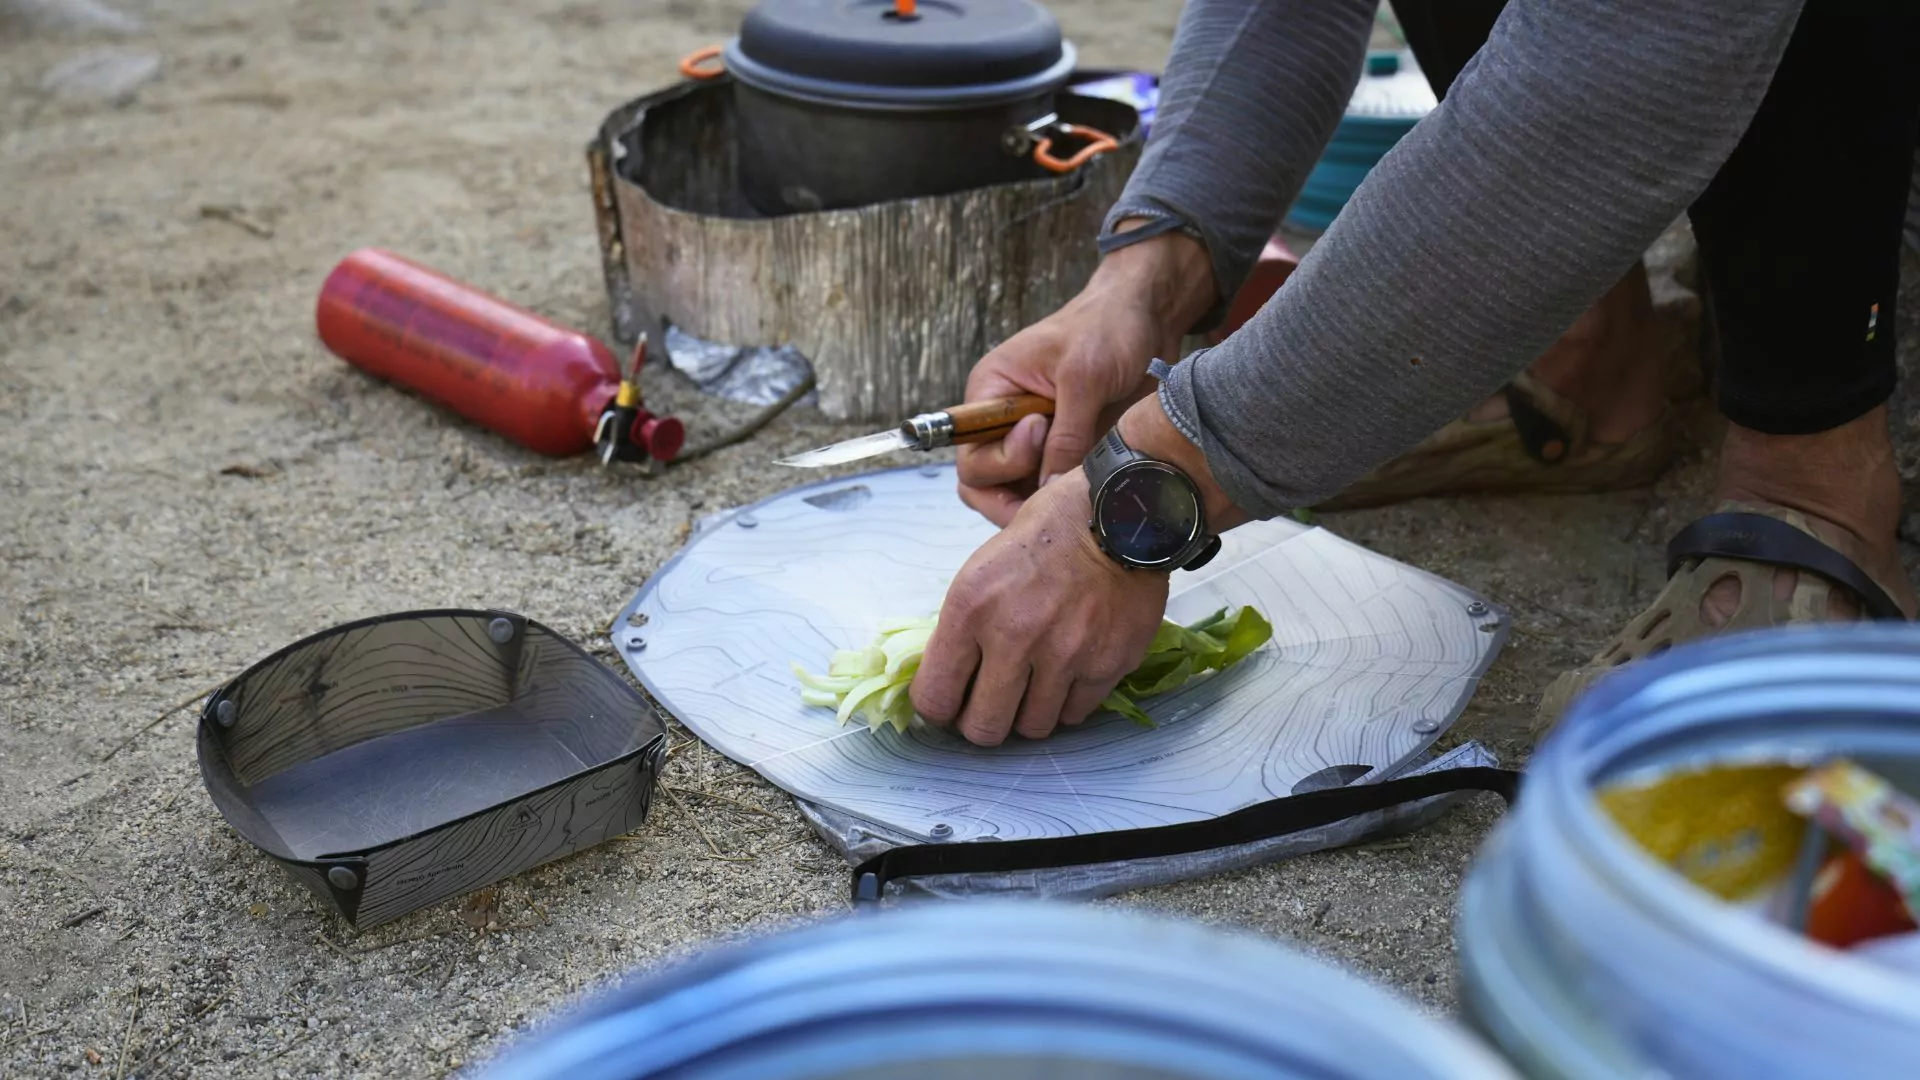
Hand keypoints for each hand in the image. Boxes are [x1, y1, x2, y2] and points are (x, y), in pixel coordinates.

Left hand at [911, 468, 1169, 745]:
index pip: (935, 698)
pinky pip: (1075, 713)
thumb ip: (963, 628)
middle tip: (990, 706)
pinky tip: (1067, 673)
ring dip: (1028, 713)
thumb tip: (949, 680)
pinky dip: (1067, 701)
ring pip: (1032, 728)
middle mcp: (1014, 636)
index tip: (950, 703)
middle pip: (983, 730)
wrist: (1118, 515)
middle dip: (982, 724)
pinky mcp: (1106, 664)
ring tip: (1034, 685)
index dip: (939, 709)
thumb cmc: (1046, 535)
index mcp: (971, 608)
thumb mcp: (982, 569)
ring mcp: (1064, 655)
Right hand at [956, 226, 1214, 526]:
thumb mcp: (1084, 377)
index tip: (1042, 430)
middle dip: (1012, 498)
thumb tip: (1049, 488)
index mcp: (991, 392)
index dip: (1003, 460)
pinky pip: (1050, 491)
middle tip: (1054, 490)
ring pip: (1014, 496)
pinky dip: (1063, 499)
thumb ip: (1066, 435)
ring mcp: (1033, 442)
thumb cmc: (1106, 327)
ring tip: (1076, 488)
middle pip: (983, 485)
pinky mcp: (1063, 452)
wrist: (1146, 318)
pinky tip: (1090, 488)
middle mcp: (1003, 423)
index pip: (972, 455)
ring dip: (1041, 503)